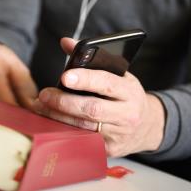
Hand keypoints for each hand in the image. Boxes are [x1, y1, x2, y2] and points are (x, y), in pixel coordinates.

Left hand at [32, 37, 164, 156]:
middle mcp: (126, 114)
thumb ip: (91, 58)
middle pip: (92, 109)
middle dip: (64, 102)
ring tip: (41, 106)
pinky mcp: (110, 149)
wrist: (149, 125)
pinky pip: (83, 140)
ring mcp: (118, 134)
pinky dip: (65, 130)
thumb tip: (65, 42)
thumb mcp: (117, 73)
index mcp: (129, 91)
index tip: (64, 76)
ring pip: (84, 127)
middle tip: (44, 94)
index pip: (106, 83)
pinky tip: (51, 123)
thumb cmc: (125, 94)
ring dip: (59, 117)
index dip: (85, 80)